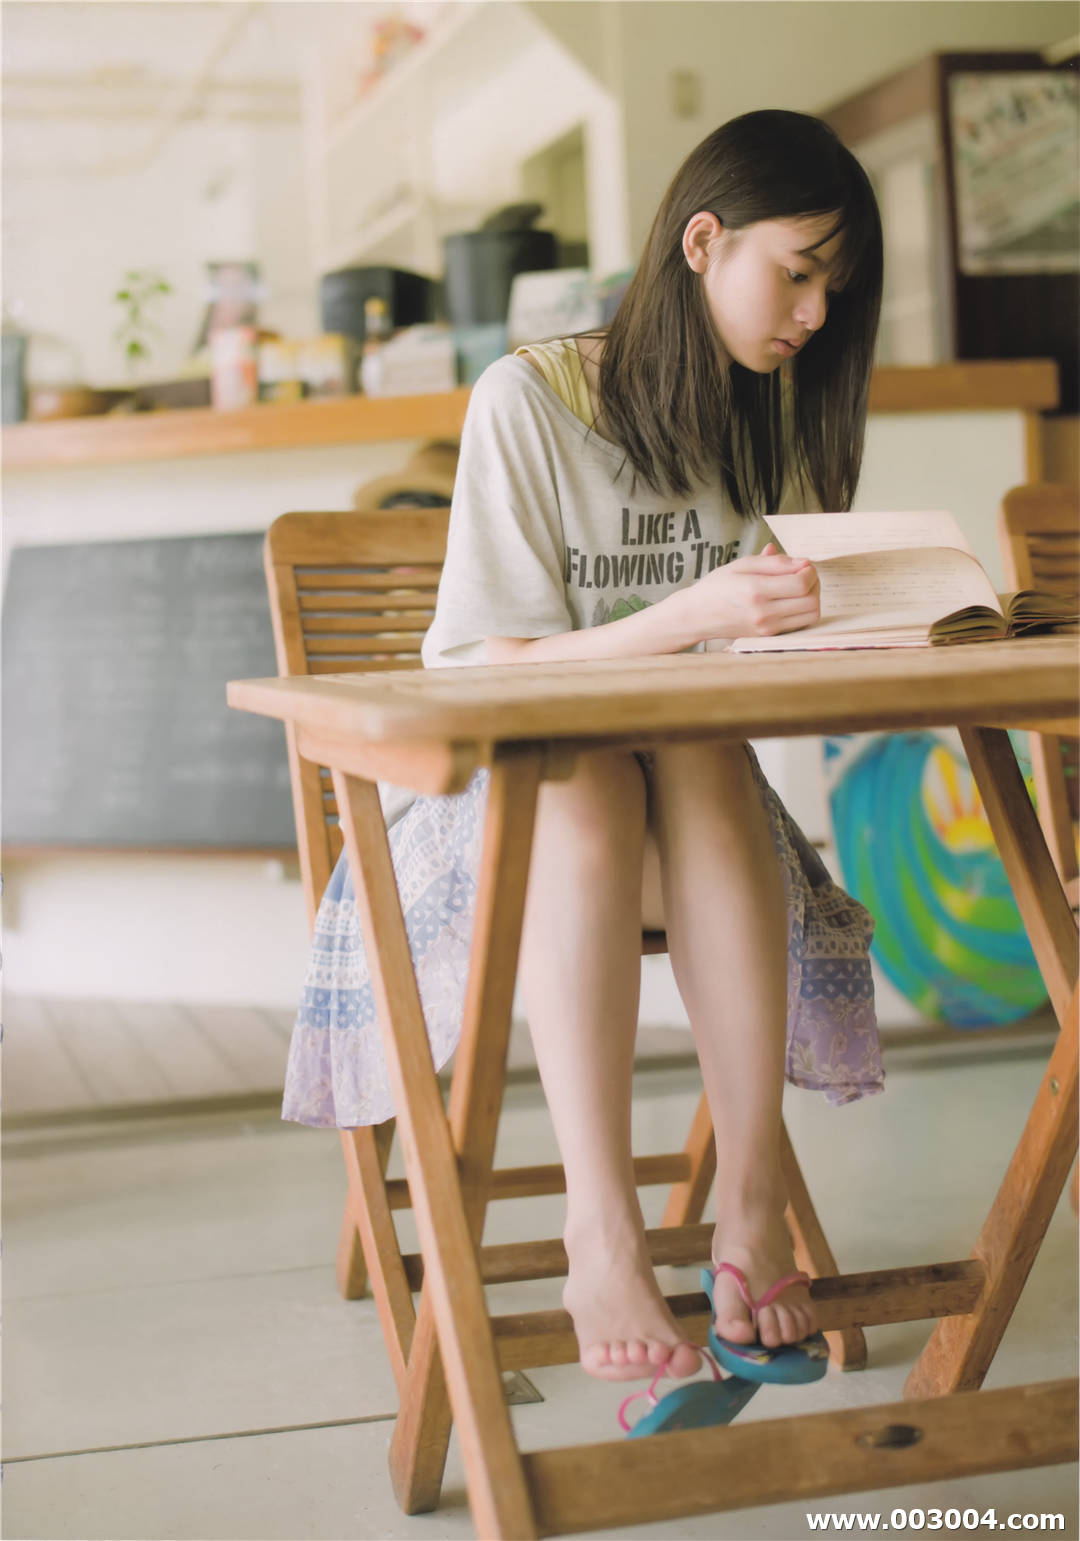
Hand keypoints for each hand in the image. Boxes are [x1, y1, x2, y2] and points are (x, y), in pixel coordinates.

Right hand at [674, 543, 819, 643]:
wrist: (696, 616)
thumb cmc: (717, 587)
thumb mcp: (741, 565)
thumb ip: (773, 562)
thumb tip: (802, 563)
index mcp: (755, 590)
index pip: (801, 582)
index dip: (810, 570)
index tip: (803, 564)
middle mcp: (763, 612)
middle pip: (811, 601)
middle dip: (815, 584)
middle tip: (804, 574)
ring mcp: (767, 628)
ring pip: (811, 615)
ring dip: (812, 599)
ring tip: (799, 588)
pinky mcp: (768, 636)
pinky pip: (800, 624)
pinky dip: (803, 610)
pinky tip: (791, 600)